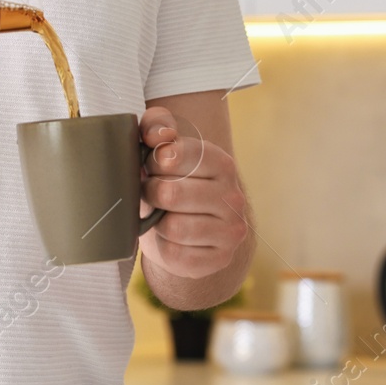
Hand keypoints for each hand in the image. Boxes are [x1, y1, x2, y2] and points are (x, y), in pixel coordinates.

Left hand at [138, 106, 250, 279]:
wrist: (185, 228)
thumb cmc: (170, 181)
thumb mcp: (161, 147)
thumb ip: (157, 125)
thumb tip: (159, 136)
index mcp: (222, 163)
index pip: (173, 155)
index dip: (152, 162)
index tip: (154, 166)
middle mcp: (233, 197)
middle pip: (171, 194)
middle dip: (151, 193)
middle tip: (152, 193)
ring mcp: (231, 231)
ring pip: (174, 228)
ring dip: (157, 223)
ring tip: (161, 216)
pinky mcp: (219, 259)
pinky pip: (177, 256)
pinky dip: (164, 248)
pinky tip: (170, 239)